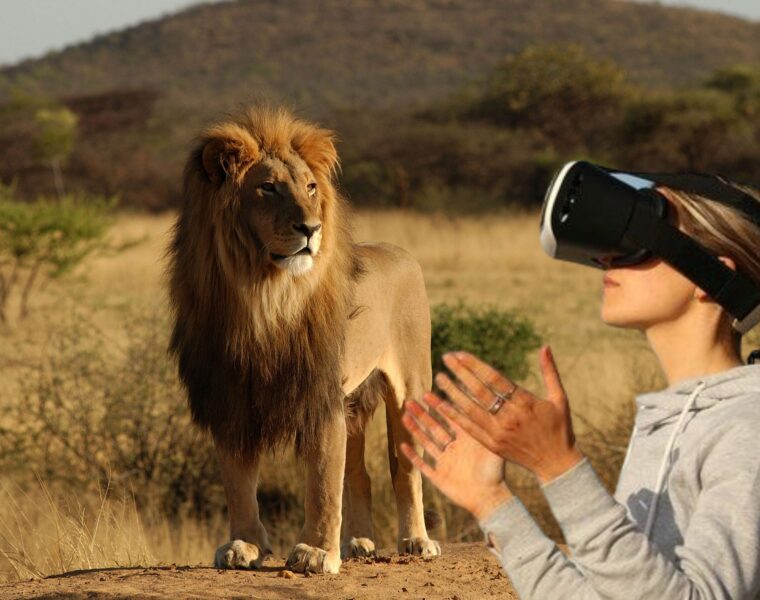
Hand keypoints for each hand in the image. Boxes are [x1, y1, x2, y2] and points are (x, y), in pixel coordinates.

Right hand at [401, 395, 512, 520]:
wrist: (490, 499)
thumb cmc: (495, 473)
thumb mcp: (491, 446)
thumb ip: (485, 428)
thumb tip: (483, 404)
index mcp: (466, 440)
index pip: (450, 418)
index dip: (438, 406)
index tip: (427, 393)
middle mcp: (454, 449)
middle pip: (434, 427)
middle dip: (422, 415)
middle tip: (410, 401)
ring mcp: (445, 463)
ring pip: (426, 442)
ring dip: (415, 429)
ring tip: (405, 416)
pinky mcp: (439, 477)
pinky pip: (423, 465)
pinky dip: (413, 456)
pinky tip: (403, 445)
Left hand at [433, 346, 583, 483]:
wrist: (556, 463)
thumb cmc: (560, 427)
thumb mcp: (559, 398)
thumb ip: (550, 372)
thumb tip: (545, 346)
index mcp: (525, 403)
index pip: (494, 378)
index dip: (475, 365)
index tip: (460, 354)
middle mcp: (510, 417)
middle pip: (479, 391)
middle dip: (461, 372)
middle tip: (446, 358)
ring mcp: (499, 433)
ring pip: (470, 409)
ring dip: (452, 392)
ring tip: (439, 377)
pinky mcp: (493, 445)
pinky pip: (469, 429)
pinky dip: (455, 416)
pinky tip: (442, 405)